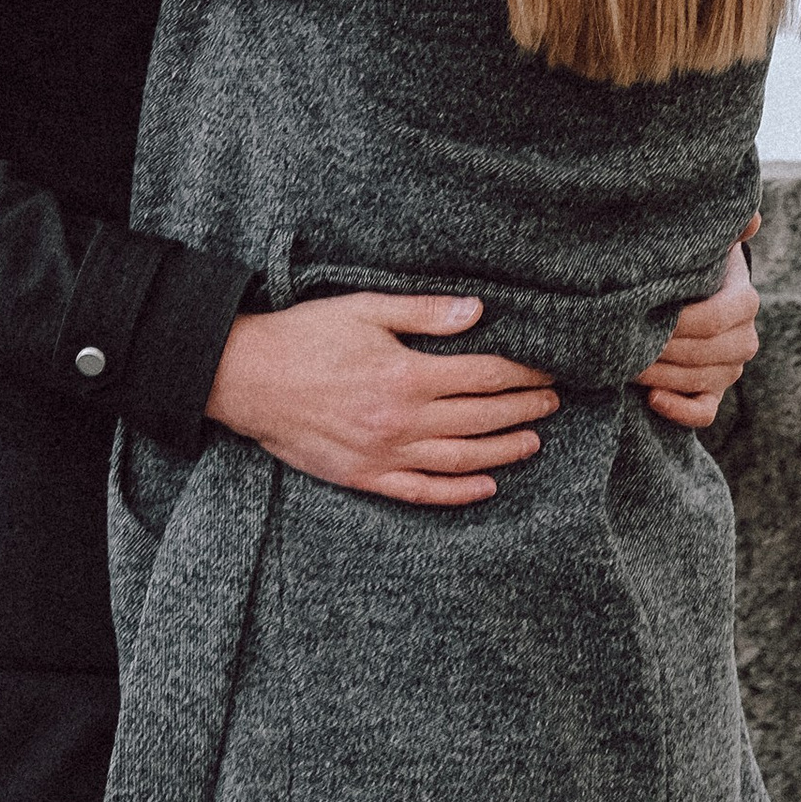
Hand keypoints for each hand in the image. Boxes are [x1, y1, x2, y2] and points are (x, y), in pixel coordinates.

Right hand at [208, 292, 557, 507]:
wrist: (246, 379)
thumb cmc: (304, 336)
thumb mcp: (365, 309)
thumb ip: (424, 313)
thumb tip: (478, 312)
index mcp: (406, 375)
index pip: (483, 375)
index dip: (521, 373)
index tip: (548, 368)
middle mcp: (401, 421)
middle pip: (480, 418)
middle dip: (523, 409)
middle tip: (554, 400)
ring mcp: (384, 454)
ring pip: (460, 459)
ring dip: (503, 451)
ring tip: (534, 440)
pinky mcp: (364, 477)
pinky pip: (421, 492)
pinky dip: (458, 492)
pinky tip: (486, 487)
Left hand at [636, 224, 760, 428]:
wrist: (696, 295)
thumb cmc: (695, 264)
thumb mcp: (709, 242)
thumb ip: (727, 227)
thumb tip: (752, 218)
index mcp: (745, 301)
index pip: (714, 318)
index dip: (678, 321)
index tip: (643, 312)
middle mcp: (744, 339)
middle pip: (702, 353)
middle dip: (660, 348)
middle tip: (622, 341)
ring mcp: (731, 370)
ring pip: (698, 381)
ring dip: (659, 375)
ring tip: (624, 363)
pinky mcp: (716, 394)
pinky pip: (703, 413)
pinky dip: (679, 411)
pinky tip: (652, 398)